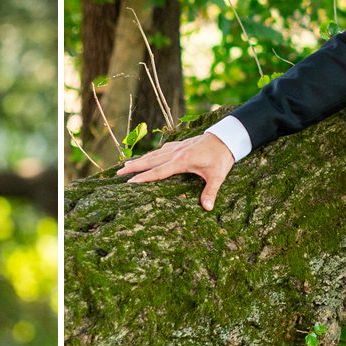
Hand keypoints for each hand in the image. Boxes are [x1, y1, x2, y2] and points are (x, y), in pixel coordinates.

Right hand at [116, 130, 236, 209]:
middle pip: (150, 161)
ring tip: (125, 165)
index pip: (158, 171)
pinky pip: (162, 150)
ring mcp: (177, 147)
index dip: (143, 177)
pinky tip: (149, 156)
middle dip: (133, 167)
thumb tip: (207, 208)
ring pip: (154, 154)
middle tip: (118, 173)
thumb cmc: (222, 157)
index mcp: (182, 161)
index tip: (129, 182)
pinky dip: (152, 154)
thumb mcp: (217, 176)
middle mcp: (176, 153)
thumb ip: (210, 191)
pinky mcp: (181, 145)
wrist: (227, 137)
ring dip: (140, 160)